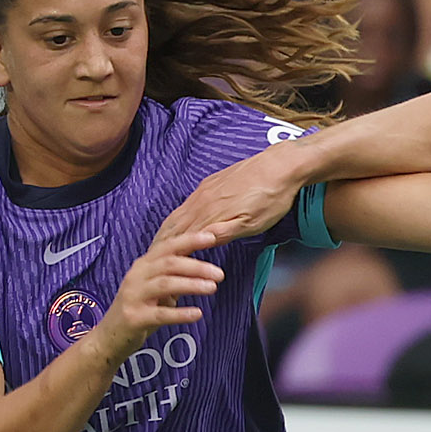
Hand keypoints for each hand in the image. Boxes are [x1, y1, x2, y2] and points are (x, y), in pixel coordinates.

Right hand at [91, 231, 222, 360]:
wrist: (109, 337)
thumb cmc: (137, 310)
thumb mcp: (153, 287)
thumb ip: (172, 275)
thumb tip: (202, 264)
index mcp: (143, 266)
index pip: (168, 247)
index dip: (189, 241)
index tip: (211, 238)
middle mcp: (136, 277)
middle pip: (169, 264)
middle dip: (197, 266)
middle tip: (219, 274)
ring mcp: (133, 297)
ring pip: (166, 285)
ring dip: (191, 285)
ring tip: (212, 288)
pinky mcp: (134, 318)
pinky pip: (161, 314)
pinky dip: (180, 313)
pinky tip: (197, 314)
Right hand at [154, 149, 302, 250]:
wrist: (280, 165)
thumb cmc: (272, 198)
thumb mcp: (253, 222)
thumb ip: (226, 232)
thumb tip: (203, 242)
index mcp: (212, 213)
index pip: (183, 236)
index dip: (169, 251)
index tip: (158, 266)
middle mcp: (203, 200)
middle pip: (175, 224)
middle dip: (162, 242)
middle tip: (150, 258)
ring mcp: (206, 190)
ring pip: (179, 213)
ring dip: (167, 230)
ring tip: (157, 244)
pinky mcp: (211, 183)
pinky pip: (187, 203)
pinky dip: (178, 216)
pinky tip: (177, 223)